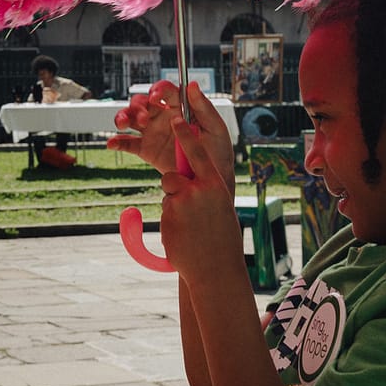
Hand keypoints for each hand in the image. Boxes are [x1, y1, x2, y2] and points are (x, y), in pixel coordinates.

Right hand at [108, 81, 233, 183]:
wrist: (209, 182)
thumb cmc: (218, 153)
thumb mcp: (216, 129)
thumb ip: (204, 108)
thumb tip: (192, 85)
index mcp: (180, 107)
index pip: (165, 92)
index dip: (157, 90)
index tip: (155, 98)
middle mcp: (163, 116)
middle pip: (142, 102)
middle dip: (138, 106)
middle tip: (144, 119)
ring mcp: (152, 132)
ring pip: (131, 118)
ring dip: (123, 116)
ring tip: (122, 124)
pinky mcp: (145, 150)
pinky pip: (128, 143)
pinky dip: (117, 141)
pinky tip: (111, 144)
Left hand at [156, 121, 244, 282]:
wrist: (215, 268)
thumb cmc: (221, 239)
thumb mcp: (219, 207)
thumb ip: (206, 189)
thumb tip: (190, 179)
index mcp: (215, 185)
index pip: (198, 153)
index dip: (186, 134)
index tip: (177, 117)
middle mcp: (198, 190)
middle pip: (173, 173)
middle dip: (174, 178)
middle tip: (180, 174)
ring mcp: (181, 203)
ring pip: (168, 193)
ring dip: (173, 204)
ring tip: (189, 225)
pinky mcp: (168, 216)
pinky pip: (165, 209)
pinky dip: (171, 220)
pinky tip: (183, 234)